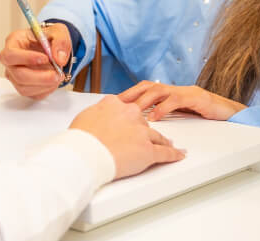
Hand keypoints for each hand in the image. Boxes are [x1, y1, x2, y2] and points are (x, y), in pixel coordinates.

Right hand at [0, 24, 71, 99]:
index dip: (26, 59)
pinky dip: (46, 90)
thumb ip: (60, 41)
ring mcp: (14, 75)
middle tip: (57, 74)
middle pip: (17, 75)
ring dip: (44, 85)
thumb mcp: (58, 31)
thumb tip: (59, 58)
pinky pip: (32, 95)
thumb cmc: (49, 37)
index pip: (10, 55)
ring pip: (23, 88)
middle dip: (39, 77)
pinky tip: (53, 81)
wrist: (52, 48)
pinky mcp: (23, 86)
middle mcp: (10, 61)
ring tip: (58, 75)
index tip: (45, 58)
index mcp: (13, 42)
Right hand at [70, 96, 185, 178]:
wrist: (85, 154)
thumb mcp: (86, 115)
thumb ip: (99, 112)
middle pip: (143, 122)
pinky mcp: (148, 151)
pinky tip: (178, 154)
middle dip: (143, 131)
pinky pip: (165, 153)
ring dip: (162, 142)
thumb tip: (100, 116)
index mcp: (116, 104)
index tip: (133, 121)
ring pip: (157, 137)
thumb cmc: (81, 138)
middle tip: (142, 139)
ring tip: (168, 145)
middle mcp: (131, 114)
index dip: (131, 118)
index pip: (129, 108)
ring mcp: (142, 133)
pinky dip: (173, 154)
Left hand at [118, 81, 246, 121]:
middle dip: (130, 95)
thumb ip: (163, 115)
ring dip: (143, 101)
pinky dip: (162, 108)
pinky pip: (176, 100)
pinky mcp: (196, 98)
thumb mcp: (180, 115)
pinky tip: (153, 117)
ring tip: (131, 111)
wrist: (231, 112)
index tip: (112, 104)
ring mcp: (185, 92)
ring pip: (159, 90)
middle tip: (116, 106)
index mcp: (169, 92)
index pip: (143, 89)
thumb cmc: (203, 114)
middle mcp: (175, 89)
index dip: (127, 95)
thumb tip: (141, 124)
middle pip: (146, 86)